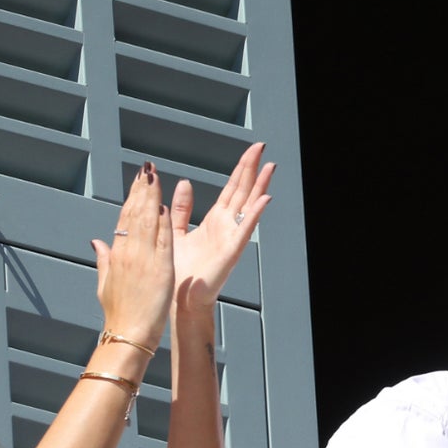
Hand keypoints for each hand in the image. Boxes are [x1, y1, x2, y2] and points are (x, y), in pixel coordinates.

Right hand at [90, 162, 173, 348]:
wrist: (127, 335)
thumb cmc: (119, 313)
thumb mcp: (105, 283)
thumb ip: (103, 259)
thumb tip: (96, 241)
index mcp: (117, 255)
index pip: (125, 218)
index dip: (132, 197)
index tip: (137, 180)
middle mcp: (128, 253)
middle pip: (135, 214)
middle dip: (141, 188)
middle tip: (146, 167)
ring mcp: (143, 260)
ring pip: (147, 221)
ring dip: (151, 197)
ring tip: (154, 176)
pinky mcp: (159, 269)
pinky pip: (162, 241)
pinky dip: (163, 223)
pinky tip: (164, 205)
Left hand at [169, 144, 274, 310]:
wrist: (181, 299)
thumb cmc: (180, 271)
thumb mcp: (177, 230)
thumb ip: (183, 208)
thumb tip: (184, 183)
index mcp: (215, 221)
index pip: (232, 188)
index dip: (242, 168)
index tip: (251, 151)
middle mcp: (226, 226)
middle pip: (243, 191)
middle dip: (252, 169)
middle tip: (262, 148)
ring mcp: (231, 237)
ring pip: (248, 206)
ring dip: (260, 186)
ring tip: (270, 167)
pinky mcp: (231, 251)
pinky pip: (245, 229)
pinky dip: (255, 214)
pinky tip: (264, 200)